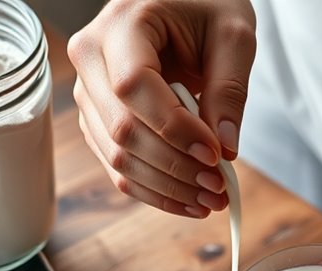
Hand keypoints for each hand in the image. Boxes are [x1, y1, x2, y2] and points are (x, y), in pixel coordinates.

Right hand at [68, 0, 255, 217]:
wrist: (182, 5)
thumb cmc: (206, 8)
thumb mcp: (233, 35)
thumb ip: (230, 89)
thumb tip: (225, 149)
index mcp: (120, 24)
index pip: (134, 87)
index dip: (174, 129)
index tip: (215, 154)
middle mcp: (90, 58)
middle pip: (122, 129)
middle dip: (175, 167)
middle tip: (219, 187)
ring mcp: (88, 93)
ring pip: (117, 156)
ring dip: (166, 187)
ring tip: (211, 199)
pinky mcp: (96, 120)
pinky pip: (117, 166)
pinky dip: (153, 189)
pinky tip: (188, 201)